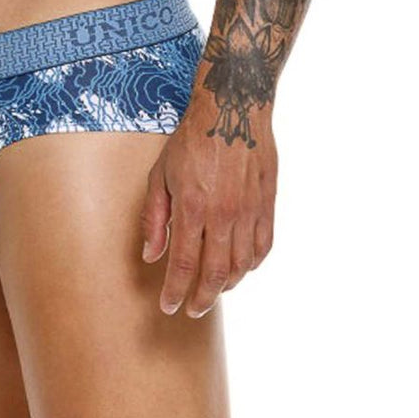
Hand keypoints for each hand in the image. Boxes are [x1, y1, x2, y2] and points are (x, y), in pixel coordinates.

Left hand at [139, 92, 277, 317]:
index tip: (168, 307)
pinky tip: (240, 267)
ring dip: (227, 285)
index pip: (182, 265)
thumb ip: (155, 217)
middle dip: (202, 299)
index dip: (174, 292)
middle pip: (215, 274)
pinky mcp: (267, 204)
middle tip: (193, 309)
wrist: (232, 108)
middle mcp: (222, 214)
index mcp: (191, 207)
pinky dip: (251, 264)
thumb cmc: (190, 140)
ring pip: (241, 266)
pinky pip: (263, 247)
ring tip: (214, 289)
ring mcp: (248, 210)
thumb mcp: (160, 174)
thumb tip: (151, 255)